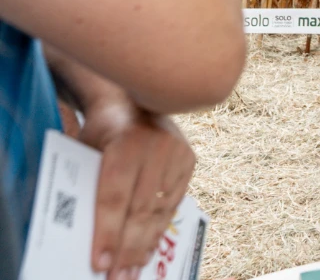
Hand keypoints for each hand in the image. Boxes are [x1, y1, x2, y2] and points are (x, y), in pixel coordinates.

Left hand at [82, 101, 193, 279]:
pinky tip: (147, 250)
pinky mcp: (189, 161)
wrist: (134, 102)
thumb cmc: (102, 133)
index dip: (108, 233)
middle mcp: (157, 147)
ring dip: (144, 245)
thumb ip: (89, 185)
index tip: (100, 263)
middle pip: (141, 209)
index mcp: (126, 142)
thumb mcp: (89, 152)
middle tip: (116, 277)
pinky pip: (173, 204)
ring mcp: (178, 153)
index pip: (115, 197)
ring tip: (131, 271)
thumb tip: (86, 235)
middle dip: (127, 248)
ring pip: (160, 210)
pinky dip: (159, 230)